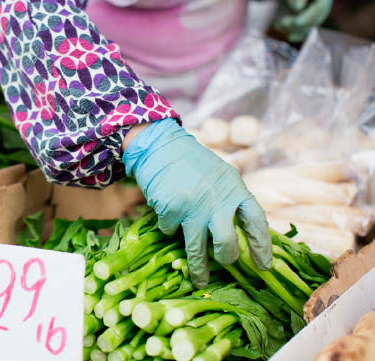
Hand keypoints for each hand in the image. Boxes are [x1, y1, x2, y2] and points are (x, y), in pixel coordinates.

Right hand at [122, 119, 271, 287]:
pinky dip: (168, 227)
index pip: (256, 222)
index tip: (264, 266)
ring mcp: (193, 206)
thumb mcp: (221, 176)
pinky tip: (168, 213)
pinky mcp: (171, 209)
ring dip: (199, 267)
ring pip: (198, 248)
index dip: (262, 246)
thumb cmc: (192, 162)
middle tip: (225, 263)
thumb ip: (230, 200)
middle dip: (227, 258)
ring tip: (200, 281)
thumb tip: (240, 235)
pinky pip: (170, 231)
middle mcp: (217, 200)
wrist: (160, 144)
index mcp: (235, 189)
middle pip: (228, 243)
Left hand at [267, 0, 333, 41]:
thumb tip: (297, 8)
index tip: (295, 23)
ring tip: (278, 25)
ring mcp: (318, 8)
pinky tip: (288, 36)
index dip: (309, 16)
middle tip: (280, 24)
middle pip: (317, 17)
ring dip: (295, 29)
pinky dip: (297, 33)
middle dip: (299, 24)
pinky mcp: (310, 16)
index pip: (321, 5)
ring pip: (311, 24)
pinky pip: (306, 28)